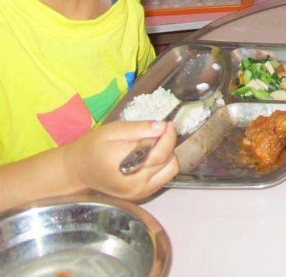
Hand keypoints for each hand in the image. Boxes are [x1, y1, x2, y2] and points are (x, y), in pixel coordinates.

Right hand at [64, 120, 178, 199]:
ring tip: (153, 145)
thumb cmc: (94, 147)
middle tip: (158, 132)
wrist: (80, 169)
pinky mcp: (141, 195)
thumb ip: (139, 128)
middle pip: (167, 161)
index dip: (168, 136)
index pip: (159, 152)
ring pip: (170, 170)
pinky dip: (162, 165)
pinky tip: (149, 157)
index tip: (168, 124)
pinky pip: (164, 178)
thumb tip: (161, 127)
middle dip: (167, 143)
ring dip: (167, 155)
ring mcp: (138, 192)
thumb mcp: (113, 130)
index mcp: (124, 165)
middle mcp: (133, 183)